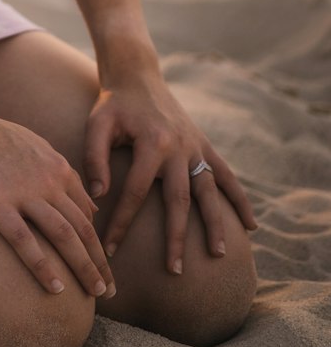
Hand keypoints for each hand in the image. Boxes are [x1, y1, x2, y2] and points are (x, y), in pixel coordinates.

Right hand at [0, 108, 115, 298]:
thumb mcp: (32, 145)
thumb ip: (60, 173)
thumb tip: (86, 202)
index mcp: (56, 167)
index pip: (87, 213)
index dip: (98, 243)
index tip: (103, 267)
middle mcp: (47, 180)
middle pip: (83, 228)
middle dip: (100, 262)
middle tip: (110, 291)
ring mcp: (22, 191)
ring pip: (64, 235)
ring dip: (84, 268)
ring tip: (96, 295)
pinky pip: (25, 241)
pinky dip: (44, 267)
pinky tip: (56, 289)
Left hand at [83, 73, 257, 273]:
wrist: (137, 76)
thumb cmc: (113, 104)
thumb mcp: (97, 125)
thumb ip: (95, 158)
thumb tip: (98, 195)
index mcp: (150, 142)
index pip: (134, 191)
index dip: (121, 222)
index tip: (110, 249)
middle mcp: (178, 147)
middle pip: (178, 200)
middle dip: (176, 237)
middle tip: (174, 270)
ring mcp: (195, 147)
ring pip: (208, 191)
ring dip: (215, 224)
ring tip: (218, 255)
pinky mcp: (204, 146)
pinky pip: (226, 176)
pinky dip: (240, 200)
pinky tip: (251, 225)